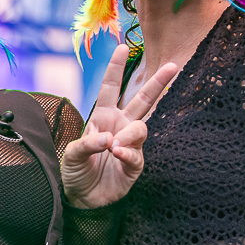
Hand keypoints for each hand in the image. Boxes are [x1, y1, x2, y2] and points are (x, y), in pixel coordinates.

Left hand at [61, 51, 179, 208]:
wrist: (81, 197)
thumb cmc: (75, 170)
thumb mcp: (72, 153)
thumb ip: (87, 143)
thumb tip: (109, 139)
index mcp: (103, 117)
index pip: (110, 88)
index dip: (116, 68)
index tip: (122, 47)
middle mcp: (119, 126)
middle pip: (142, 100)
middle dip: (157, 82)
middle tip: (172, 65)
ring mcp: (129, 144)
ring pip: (141, 128)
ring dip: (128, 135)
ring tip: (113, 147)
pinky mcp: (134, 163)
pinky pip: (137, 153)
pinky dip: (127, 153)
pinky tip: (117, 154)